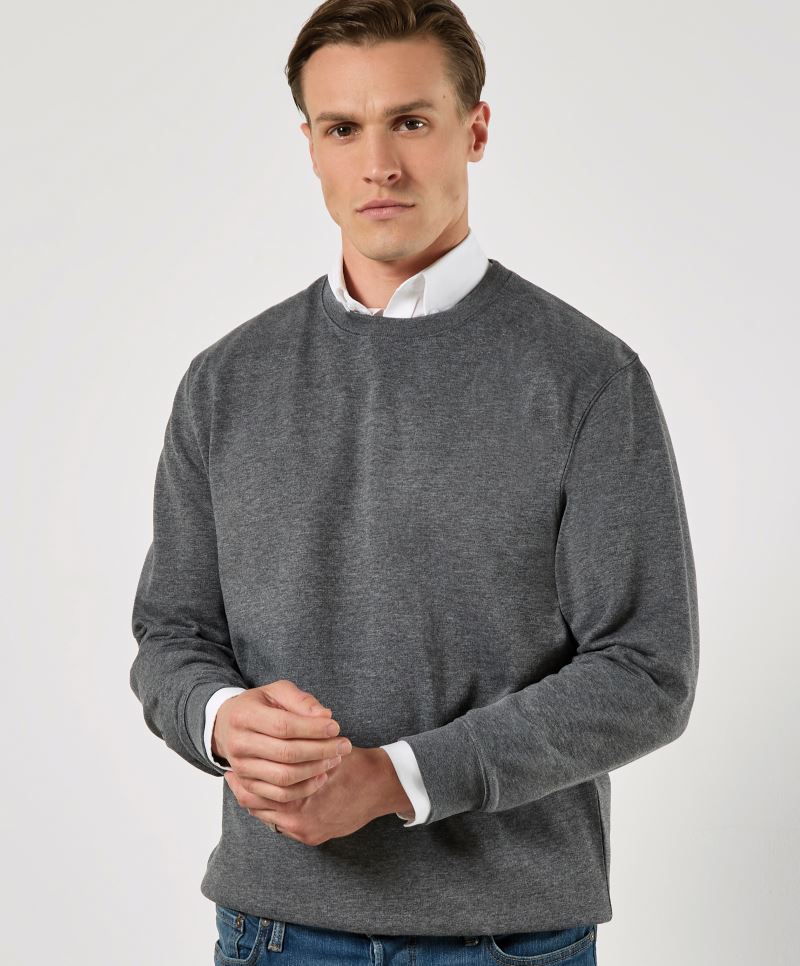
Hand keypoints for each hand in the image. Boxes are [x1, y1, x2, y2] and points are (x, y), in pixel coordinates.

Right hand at [212, 679, 352, 800]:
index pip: (284, 726)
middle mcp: (239, 744)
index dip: (313, 729)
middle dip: (321, 750)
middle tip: (344, 745)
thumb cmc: (259, 706)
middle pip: (286, 754)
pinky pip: (279, 795)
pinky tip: (321, 776)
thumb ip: (300, 700)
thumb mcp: (276, 692)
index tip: (335, 727)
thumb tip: (325, 716)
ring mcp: (242, 768)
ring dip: (316, 770)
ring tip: (335, 759)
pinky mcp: (248, 785)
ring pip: (284, 778)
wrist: (227, 726)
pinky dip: (304, 789)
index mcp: (244, 716)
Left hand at [225, 745, 388, 844]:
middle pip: (257, 810)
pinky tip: (276, 792)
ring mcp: (307, 833)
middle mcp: (300, 825)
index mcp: (299, 805)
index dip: (241, 780)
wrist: (383, 787)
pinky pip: (284, 824)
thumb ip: (297, 753)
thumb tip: (267, 742)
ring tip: (251, 781)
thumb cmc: (355, 765)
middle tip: (234, 774)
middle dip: (246, 791)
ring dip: (260, 799)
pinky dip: (276, 808)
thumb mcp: (322, 752)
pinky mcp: (314, 836)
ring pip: (269, 817)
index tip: (232, 767)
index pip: (255, 795)